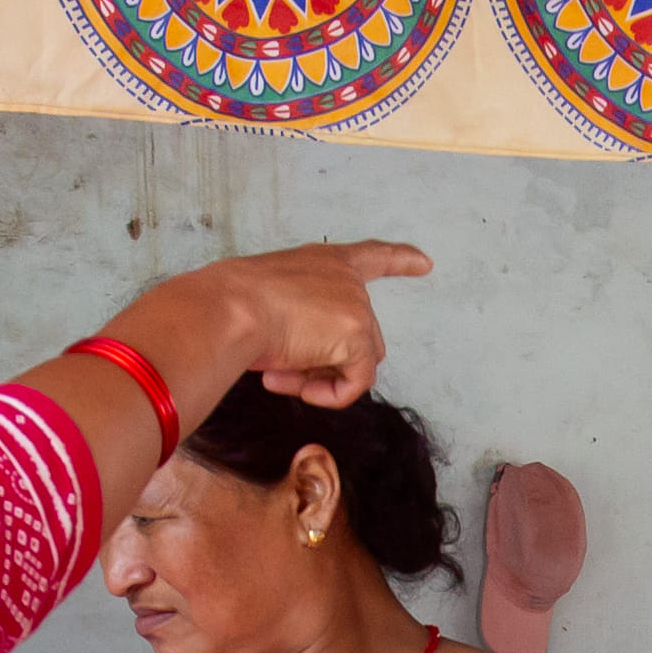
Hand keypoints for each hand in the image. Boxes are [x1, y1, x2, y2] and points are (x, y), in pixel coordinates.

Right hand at [129, 242, 433, 414]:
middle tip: (278, 368)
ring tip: (277, 372)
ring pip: (358, 363)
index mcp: (325, 262)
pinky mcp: (357, 338)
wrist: (227, 308)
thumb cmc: (230, 304)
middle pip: (360, 337)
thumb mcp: (267, 302)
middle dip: (325, 362)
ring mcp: (357, 308)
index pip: (370, 257)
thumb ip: (297, 323)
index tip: (425, 262)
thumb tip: (294, 364)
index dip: (398, 260)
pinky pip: (355, 384)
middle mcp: (347, 280)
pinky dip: (328, 395)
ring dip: (319, 378)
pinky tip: (292, 385)